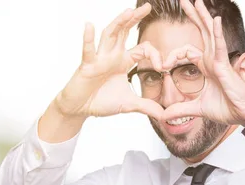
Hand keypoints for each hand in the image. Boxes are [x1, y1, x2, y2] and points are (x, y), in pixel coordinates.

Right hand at [54, 4, 164, 120]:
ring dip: (118, 23)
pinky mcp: (87, 66)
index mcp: (124, 61)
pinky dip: (88, 39)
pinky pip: (88, 51)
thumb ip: (147, 106)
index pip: (143, 49)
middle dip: (135, 19)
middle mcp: (112, 55)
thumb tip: (164, 115)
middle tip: (148, 6)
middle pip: (125, 32)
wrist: (80, 109)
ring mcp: (99, 58)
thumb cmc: (101, 101)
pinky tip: (89, 25)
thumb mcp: (129, 104)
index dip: (156, 55)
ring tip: (128, 11)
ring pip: (109, 35)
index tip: (164, 66)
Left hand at [159, 0, 244, 125]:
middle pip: (201, 32)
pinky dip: (218, 33)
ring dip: (203, 16)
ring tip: (196, 1)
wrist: (244, 115)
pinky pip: (220, 46)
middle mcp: (213, 60)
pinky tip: (215, 20)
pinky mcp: (225, 66)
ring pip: (210, 33)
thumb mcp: (198, 109)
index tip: (163, 66)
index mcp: (207, 67)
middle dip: (193, 16)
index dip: (172, 56)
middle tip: (183, 0)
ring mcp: (219, 60)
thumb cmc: (228, 109)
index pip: (187, 52)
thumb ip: (181, 109)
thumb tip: (163, 116)